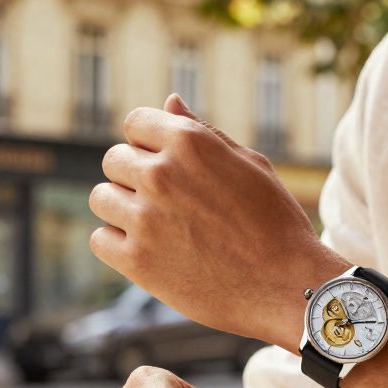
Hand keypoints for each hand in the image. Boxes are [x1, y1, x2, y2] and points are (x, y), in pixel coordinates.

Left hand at [89, 94, 345, 348]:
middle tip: (166, 203)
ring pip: (101, 198)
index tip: (164, 164)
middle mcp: (161, 174)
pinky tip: (148, 251)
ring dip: (121, 209)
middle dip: (133, 176)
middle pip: (114, 160)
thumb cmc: (276, 222)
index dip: (148, 142)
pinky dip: (117, 245)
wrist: (287, 285)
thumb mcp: (249, 164)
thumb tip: (168, 102)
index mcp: (190, 142)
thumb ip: (202, 133)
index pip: (135, 123)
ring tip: (155, 227)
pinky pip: (100, 240)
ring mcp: (145, 218)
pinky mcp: (137, 261)